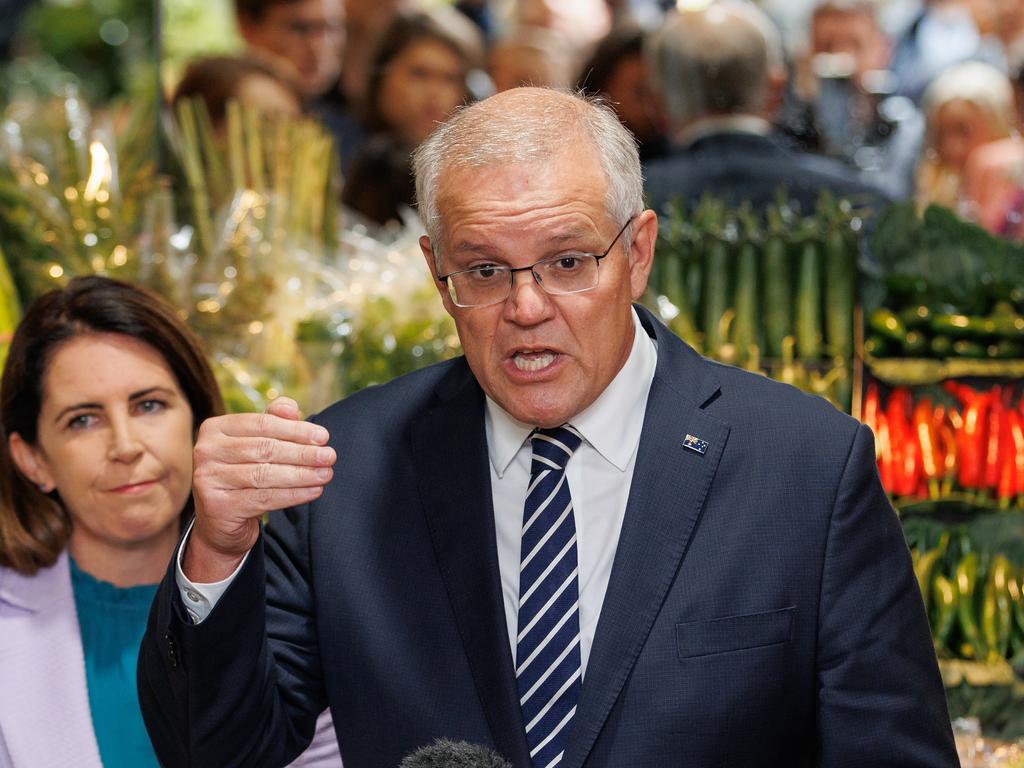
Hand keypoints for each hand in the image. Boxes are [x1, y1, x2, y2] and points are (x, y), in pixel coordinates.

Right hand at [184, 397, 335, 582]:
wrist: (223, 521)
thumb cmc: (244, 474)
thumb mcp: (258, 444)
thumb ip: (273, 422)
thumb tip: (291, 407)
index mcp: (215, 428)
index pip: (263, 424)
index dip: (296, 430)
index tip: (324, 436)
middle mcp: (205, 451)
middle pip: (265, 449)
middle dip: (302, 453)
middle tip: (330, 456)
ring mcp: (208, 479)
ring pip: (265, 475)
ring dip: (302, 474)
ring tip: (326, 474)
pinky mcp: (217, 507)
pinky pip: (264, 499)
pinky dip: (293, 495)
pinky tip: (314, 491)